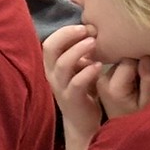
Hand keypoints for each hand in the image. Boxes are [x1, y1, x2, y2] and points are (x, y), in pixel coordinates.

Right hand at [42, 24, 102, 140]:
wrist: (82, 122)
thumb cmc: (84, 91)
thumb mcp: (79, 69)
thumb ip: (80, 54)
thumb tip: (91, 32)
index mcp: (52, 65)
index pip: (50, 41)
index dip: (65, 31)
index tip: (86, 27)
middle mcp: (52, 74)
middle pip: (50, 48)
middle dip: (68, 35)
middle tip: (88, 30)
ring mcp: (60, 87)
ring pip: (62, 64)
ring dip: (78, 50)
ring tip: (94, 43)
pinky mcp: (72, 98)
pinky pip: (76, 83)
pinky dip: (87, 72)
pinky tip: (99, 66)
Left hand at [98, 55, 149, 119]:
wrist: (123, 132)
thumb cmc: (140, 117)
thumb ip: (148, 78)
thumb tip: (145, 57)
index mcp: (113, 87)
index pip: (129, 61)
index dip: (142, 65)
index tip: (147, 77)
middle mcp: (102, 81)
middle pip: (122, 60)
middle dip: (135, 66)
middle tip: (142, 82)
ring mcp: (99, 81)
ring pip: (119, 63)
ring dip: (130, 70)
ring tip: (136, 85)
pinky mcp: (100, 81)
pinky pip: (115, 68)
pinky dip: (124, 72)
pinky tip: (129, 84)